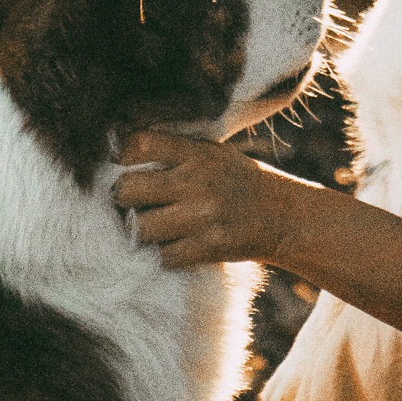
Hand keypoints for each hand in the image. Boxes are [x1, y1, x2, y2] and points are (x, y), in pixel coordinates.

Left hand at [113, 130, 305, 270]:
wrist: (285, 217)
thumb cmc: (240, 181)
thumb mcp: (214, 153)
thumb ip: (176, 151)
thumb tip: (123, 152)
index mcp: (197, 153)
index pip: (140, 144)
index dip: (119, 154)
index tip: (117, 163)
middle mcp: (197, 182)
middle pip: (128, 189)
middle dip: (122, 196)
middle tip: (127, 201)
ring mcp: (201, 217)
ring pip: (140, 227)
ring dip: (139, 230)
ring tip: (148, 226)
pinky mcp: (207, 248)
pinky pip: (162, 256)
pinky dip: (160, 254)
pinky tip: (169, 246)